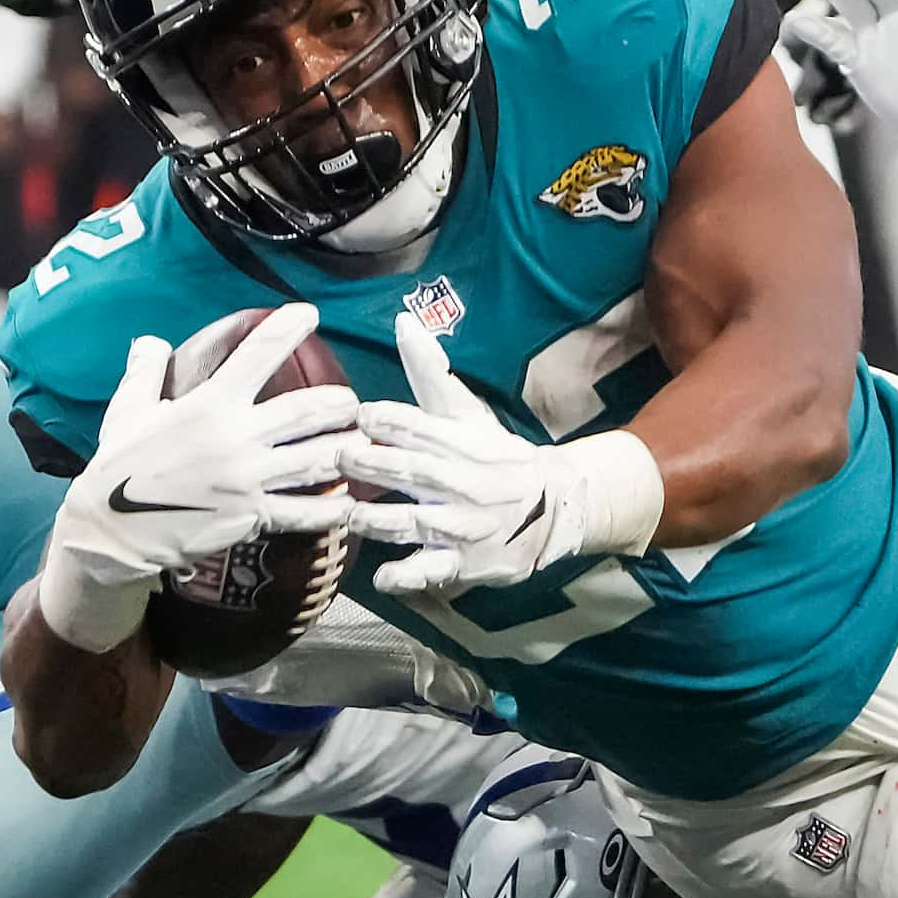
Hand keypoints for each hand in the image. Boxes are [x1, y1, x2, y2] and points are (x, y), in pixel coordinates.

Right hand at [37, 302, 358, 651]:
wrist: (111, 530)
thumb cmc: (121, 465)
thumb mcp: (127, 411)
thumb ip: (144, 372)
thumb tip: (149, 339)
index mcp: (208, 405)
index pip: (255, 356)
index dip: (286, 330)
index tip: (310, 313)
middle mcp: (235, 437)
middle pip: (306, 411)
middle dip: (339, 403)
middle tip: (354, 402)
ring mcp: (248, 478)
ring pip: (316, 458)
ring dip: (346, 449)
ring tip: (365, 444)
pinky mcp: (253, 516)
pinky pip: (305, 510)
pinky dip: (334, 507)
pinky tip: (354, 502)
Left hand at [342, 318, 664, 595]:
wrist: (557, 508)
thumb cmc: (498, 457)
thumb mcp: (470, 414)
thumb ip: (429, 374)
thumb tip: (403, 321)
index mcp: (466, 443)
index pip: (426, 426)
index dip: (391, 420)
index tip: (362, 415)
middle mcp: (466, 484)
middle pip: (416, 472)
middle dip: (375, 463)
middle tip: (339, 455)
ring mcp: (466, 527)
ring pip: (417, 523)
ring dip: (380, 518)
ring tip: (351, 512)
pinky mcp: (467, 565)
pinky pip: (434, 572)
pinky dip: (408, 576)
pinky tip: (385, 575)